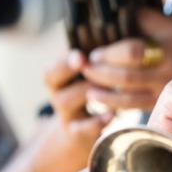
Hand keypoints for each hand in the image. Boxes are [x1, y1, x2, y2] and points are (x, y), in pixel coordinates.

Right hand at [43, 51, 112, 171]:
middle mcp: (59, 94)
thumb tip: (119, 38)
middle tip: (87, 63)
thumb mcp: (92, 77)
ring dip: (86, 90)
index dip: (63, 59)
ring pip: (65, 101)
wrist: (85, 133)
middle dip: (68, 69)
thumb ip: (99, 60)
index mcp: (61, 78)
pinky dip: (96, 121)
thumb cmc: (95, 94)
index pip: (52, 65)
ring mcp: (67, 115)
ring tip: (107, 84)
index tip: (80, 54)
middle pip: (52, 80)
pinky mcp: (78, 133)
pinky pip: (81, 129)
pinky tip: (111, 113)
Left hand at [80, 8, 171, 111]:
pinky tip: (102, 99)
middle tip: (86, 66)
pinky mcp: (163, 103)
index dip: (109, 52)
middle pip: (124, 75)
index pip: (132, 50)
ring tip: (88, 85)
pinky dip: (114, 103)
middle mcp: (167, 70)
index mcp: (170, 46)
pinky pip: (134, 107)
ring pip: (126, 95)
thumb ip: (149, 20)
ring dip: (102, 91)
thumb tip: (120, 12)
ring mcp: (165, 89)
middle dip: (100, 71)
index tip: (94, 50)